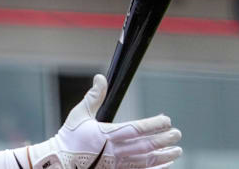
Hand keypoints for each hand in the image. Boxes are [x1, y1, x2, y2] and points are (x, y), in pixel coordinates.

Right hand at [27, 74, 181, 168]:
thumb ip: (93, 96)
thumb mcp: (79, 114)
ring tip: (177, 150)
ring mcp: (117, 163)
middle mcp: (114, 150)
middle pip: (146, 145)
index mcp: (106, 134)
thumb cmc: (69, 136)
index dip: (153, 125)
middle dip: (164, 140)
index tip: (166, 120)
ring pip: (147, 160)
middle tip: (177, 134)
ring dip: (164, 155)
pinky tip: (166, 164)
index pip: (136, 129)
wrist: (61, 160)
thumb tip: (100, 78)